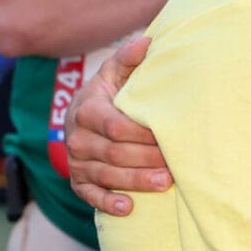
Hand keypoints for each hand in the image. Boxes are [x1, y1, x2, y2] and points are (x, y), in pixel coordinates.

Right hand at [65, 36, 170, 214]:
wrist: (81, 116)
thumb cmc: (107, 94)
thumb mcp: (114, 73)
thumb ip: (128, 59)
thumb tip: (147, 42)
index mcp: (87, 110)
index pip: (115, 126)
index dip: (142, 134)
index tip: (168, 136)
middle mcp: (77, 138)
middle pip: (114, 153)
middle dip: (145, 160)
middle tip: (174, 165)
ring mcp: (76, 162)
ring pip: (106, 176)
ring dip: (135, 182)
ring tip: (164, 184)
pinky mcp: (78, 182)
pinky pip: (90, 196)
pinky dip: (108, 203)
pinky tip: (129, 208)